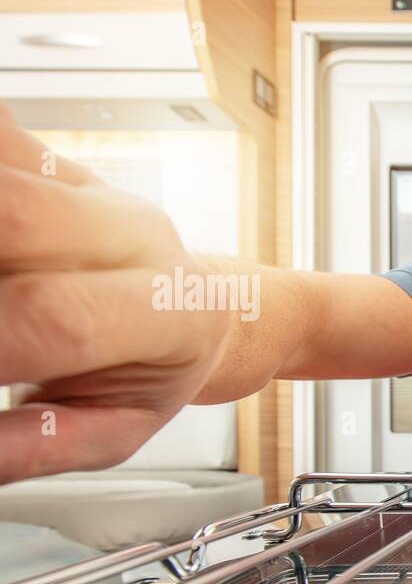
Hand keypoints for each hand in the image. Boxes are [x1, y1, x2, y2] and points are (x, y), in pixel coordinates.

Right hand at [0, 102, 236, 482]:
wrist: (219, 308)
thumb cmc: (159, 371)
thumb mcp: (112, 429)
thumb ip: (37, 445)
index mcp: (164, 311)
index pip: (54, 317)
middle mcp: (130, 236)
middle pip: (18, 219)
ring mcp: (91, 189)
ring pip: (9, 171)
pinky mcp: (52, 158)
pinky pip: (6, 138)